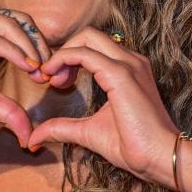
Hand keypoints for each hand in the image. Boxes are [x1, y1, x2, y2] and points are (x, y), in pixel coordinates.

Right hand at [0, 2, 48, 145]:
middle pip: (18, 20)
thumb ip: (6, 109)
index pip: (19, 26)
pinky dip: (9, 50)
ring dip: (28, 47)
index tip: (50, 75)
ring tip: (40, 69)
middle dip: (38, 45)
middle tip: (50, 72)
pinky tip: (24, 65)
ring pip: (6, 24)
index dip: (38, 47)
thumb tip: (28, 134)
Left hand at [28, 27, 179, 187]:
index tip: (55, 80)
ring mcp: (128, 64)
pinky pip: (84, 53)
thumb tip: (33, 139)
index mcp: (127, 68)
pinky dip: (64, 59)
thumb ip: (62, 128)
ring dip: (62, 53)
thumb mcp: (88, 132)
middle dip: (63, 50)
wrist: (158, 157)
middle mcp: (130, 60)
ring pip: (86, 37)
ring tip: (52, 78)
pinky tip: (54, 77)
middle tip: (51, 78)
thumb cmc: (132, 145)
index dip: (68, 57)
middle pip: (88, 35)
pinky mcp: (121, 74)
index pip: (92, 46)